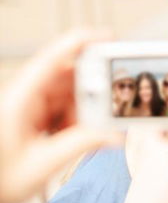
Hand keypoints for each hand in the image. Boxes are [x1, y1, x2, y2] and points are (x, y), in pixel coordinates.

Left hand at [0, 29, 119, 202]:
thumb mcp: (42, 164)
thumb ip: (81, 144)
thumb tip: (114, 133)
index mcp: (18, 98)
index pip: (52, 58)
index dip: (82, 42)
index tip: (110, 37)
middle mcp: (25, 95)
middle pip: (68, 76)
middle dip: (92, 90)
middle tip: (108, 106)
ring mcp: (30, 104)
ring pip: (70, 93)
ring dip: (83, 112)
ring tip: (81, 133)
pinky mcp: (36, 115)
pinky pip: (65, 107)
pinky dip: (76, 121)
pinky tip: (70, 138)